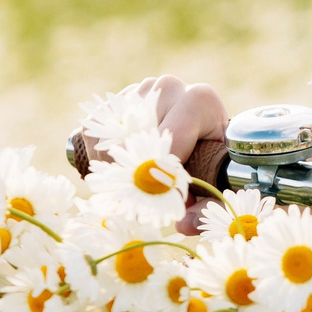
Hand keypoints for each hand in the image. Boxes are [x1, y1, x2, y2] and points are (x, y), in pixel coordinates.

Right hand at [73, 74, 228, 211]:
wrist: (202, 131)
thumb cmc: (213, 157)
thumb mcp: (219, 179)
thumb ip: (207, 205)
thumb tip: (182, 225)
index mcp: (199, 100)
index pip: (170, 139)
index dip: (160, 173)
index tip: (157, 195)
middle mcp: (167, 87)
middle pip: (135, 140)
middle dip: (135, 175)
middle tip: (139, 198)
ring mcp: (137, 91)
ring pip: (108, 138)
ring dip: (114, 168)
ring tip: (135, 181)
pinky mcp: (114, 101)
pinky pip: (92, 134)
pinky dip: (100, 157)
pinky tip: (122, 165)